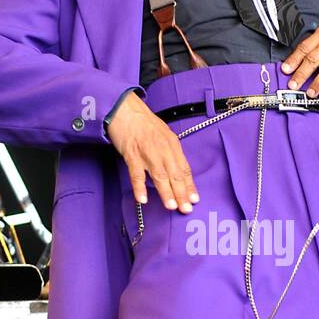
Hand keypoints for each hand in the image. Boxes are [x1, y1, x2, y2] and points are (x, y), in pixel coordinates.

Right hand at [105, 93, 199, 212]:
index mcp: (172, 145)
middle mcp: (163, 149)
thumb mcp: (163, 134)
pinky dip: (140, 187)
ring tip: (172, 207)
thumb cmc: (143, 121)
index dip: (190, 185)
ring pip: (160, 176)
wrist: (124, 108)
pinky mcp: (132, 154)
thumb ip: (170, 151)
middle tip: (186, 209)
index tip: (194, 199)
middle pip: (175, 175)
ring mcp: (147, 152)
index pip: (184, 169)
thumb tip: (176, 168)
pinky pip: (136, 174)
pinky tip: (143, 199)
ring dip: (166, 192)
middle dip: (182, 193)